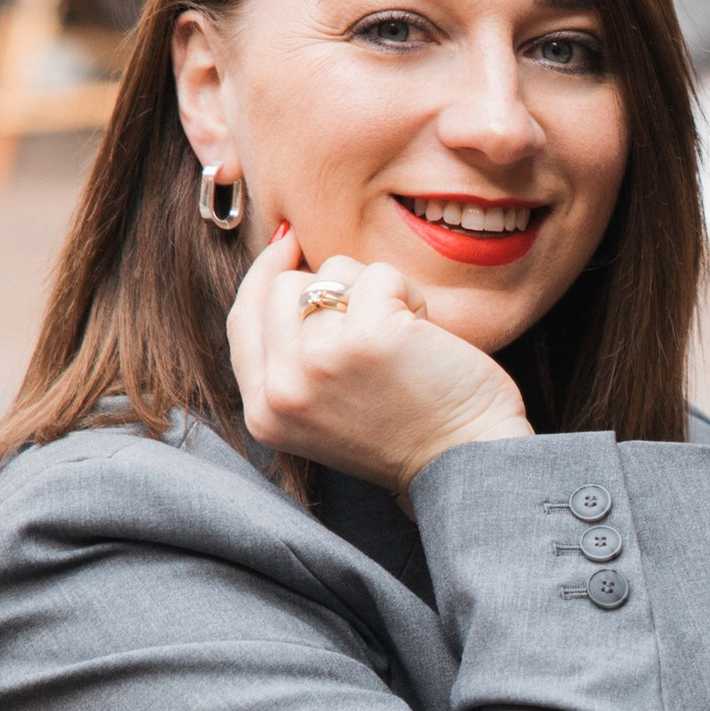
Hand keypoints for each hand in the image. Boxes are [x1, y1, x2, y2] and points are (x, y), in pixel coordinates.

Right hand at [229, 227, 530, 501]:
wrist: (465, 466)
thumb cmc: (408, 431)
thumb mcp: (322, 408)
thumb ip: (292, 355)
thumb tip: (283, 252)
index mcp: (266, 413)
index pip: (244, 320)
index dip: (263, 274)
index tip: (288, 245)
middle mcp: (283, 390)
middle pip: (283, 288)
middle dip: (333, 290)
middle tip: (377, 327)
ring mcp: (320, 361)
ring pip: (332, 274)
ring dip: (375, 293)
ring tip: (403, 341)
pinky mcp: (368, 337)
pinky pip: (379, 275)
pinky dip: (408, 294)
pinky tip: (424, 336)